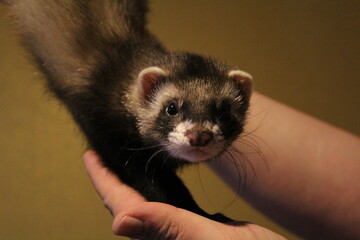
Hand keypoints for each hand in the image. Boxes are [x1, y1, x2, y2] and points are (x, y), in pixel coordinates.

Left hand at [83, 150, 285, 239]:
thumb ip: (169, 229)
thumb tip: (119, 221)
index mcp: (164, 238)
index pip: (122, 205)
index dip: (103, 180)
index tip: (89, 154)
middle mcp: (168, 236)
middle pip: (128, 205)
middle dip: (111, 180)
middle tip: (100, 155)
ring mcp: (183, 234)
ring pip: (146, 207)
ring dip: (131, 185)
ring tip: (122, 165)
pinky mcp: (199, 229)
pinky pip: (168, 209)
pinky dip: (158, 192)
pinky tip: (160, 182)